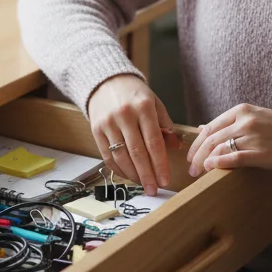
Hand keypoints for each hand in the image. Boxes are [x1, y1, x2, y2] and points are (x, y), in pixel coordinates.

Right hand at [87, 74, 180, 195]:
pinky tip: (128, 176)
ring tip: (143, 185)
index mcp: (143, 107)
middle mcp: (124, 115)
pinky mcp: (96, 130)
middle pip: (137, 152)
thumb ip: (165, 125)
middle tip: (154, 190)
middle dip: (147, 175)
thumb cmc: (134, 95)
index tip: (165, 180)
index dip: (160, 164)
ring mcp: (108, 123)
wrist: (105, 82)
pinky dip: (118, 169)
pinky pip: (107, 155)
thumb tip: (176, 147)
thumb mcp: (154, 103)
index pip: (154, 141)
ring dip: (133, 175)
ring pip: (121, 156)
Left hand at [187, 103, 271, 177]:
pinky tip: (211, 167)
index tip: (190, 155)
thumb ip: (228, 123)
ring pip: (220, 148)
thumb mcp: (252, 117)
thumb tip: (201, 128)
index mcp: (241, 110)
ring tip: (199, 173)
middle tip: (191, 169)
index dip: (197, 143)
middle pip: (212, 139)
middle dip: (197, 155)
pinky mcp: (262, 152)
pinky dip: (220, 162)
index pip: (210, 127)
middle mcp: (245, 121)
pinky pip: (235, 157)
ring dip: (205, 162)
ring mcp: (254, 136)